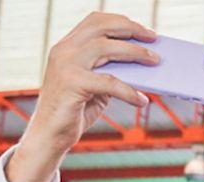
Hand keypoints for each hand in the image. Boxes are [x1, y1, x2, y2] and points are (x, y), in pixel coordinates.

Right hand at [7, 12, 157, 181]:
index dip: (120, 22)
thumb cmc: (72, 113)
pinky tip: (141, 100)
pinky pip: (109, 82)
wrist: (49, 137)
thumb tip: (139, 64)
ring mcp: (65, 65)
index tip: (142, 30)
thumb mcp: (94, 87)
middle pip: (102, 27)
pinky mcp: (72, 84)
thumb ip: (109, 71)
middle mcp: (63, 51)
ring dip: (135, 53)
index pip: (95, 21)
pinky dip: (129, 91)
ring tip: (154, 61)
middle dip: (131, 29)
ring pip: (107, 48)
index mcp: (66, 47)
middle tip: (153, 39)